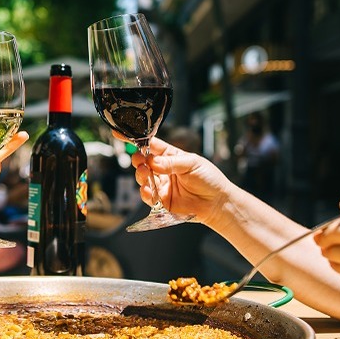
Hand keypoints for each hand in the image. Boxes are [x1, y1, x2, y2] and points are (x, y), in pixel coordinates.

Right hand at [119, 133, 234, 225]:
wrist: (217, 203)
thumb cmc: (209, 179)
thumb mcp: (192, 164)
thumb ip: (171, 163)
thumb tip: (152, 161)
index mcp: (170, 156)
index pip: (151, 145)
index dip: (137, 140)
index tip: (122, 135)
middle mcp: (163, 170)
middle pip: (143, 162)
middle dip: (138, 160)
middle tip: (140, 161)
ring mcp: (161, 185)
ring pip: (142, 178)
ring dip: (140, 175)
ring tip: (145, 174)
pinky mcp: (161, 201)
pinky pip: (148, 196)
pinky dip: (145, 193)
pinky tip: (148, 190)